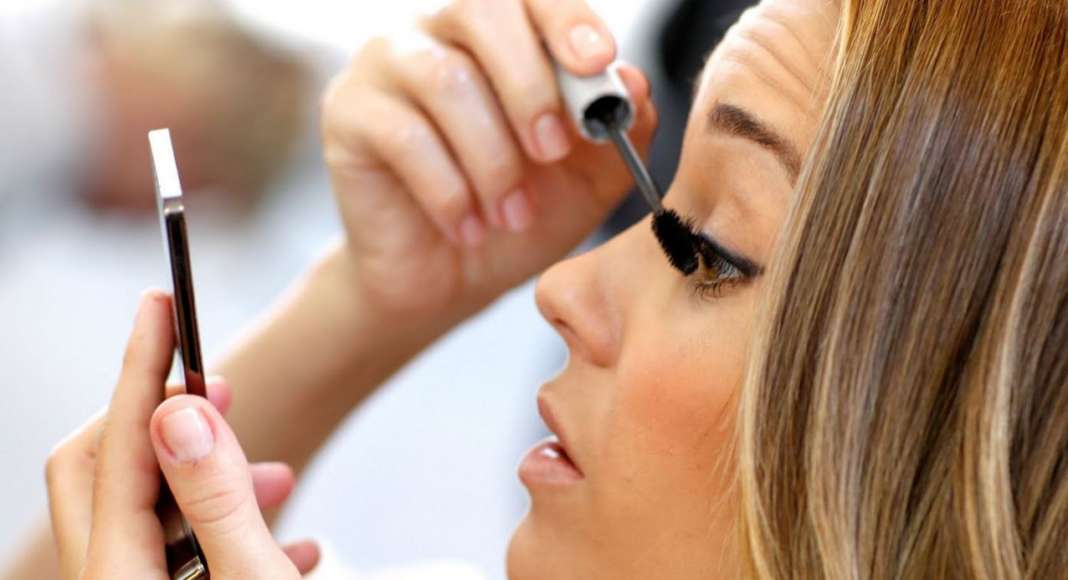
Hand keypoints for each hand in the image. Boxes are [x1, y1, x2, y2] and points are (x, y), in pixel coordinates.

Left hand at [45, 292, 319, 578]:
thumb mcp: (251, 578)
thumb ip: (216, 499)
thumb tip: (181, 415)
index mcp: (119, 574)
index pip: (119, 445)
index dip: (143, 366)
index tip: (162, 304)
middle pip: (104, 469)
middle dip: (166, 417)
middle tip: (223, 390)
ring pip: (149, 509)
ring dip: (213, 479)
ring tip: (279, 478)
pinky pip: (180, 551)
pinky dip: (228, 529)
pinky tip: (292, 542)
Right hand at [321, 0, 657, 320]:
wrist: (448, 281)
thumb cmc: (517, 217)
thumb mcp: (589, 181)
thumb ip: (622, 132)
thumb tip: (635, 81)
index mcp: (503, 35)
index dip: (566, 17)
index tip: (598, 62)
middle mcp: (440, 31)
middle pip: (481, 9)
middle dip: (529, 84)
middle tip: (552, 152)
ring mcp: (387, 65)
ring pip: (445, 80)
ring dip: (492, 159)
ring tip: (511, 214)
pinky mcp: (347, 112)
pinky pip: (404, 135)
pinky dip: (450, 191)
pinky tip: (468, 227)